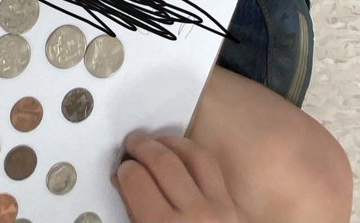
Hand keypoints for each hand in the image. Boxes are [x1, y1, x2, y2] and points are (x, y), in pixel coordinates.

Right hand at [113, 131, 246, 222]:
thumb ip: (135, 217)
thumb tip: (124, 183)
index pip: (137, 181)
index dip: (124, 171)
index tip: (121, 170)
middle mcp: (195, 216)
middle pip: (163, 162)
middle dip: (142, 147)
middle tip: (131, 144)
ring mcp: (222, 209)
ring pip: (195, 156)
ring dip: (171, 143)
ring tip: (156, 142)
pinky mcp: (238, 209)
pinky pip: (215, 169)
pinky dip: (196, 155)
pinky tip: (184, 156)